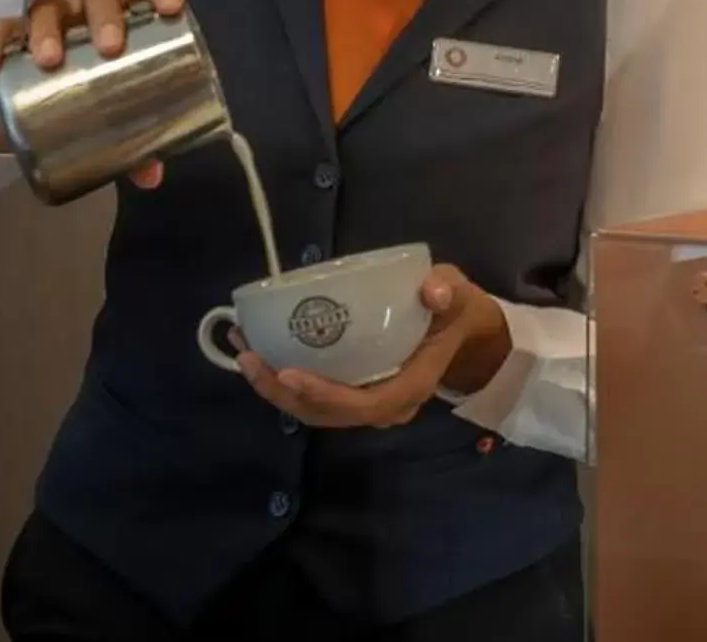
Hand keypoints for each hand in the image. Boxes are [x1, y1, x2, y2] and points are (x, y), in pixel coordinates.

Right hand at [0, 0, 188, 186]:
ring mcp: (48, 21)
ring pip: (48, 5)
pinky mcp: (9, 39)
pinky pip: (0, 28)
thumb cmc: (90, 97)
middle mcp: (88, 11)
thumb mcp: (116, 120)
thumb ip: (137, 143)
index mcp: (127, 19)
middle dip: (106, 15)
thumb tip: (151, 177)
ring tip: (50, 61)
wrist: (28, 108)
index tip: (170, 7)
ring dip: (49, 28)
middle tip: (111, 48)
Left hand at [235, 264, 512, 430]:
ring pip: (315, 411)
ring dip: (275, 390)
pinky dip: (284, 383)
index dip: (325, 395)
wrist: (462, 331)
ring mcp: (367, 403)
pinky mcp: (352, 393)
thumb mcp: (458, 295)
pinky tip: (260, 354)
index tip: (288, 373)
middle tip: (249, 358)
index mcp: (411, 386)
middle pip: (328, 414)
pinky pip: (315, 399)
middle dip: (283, 394)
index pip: (365, 404)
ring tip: (244, 354)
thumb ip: (447, 291)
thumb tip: (431, 292)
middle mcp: (385, 406)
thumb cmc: (455, 313)